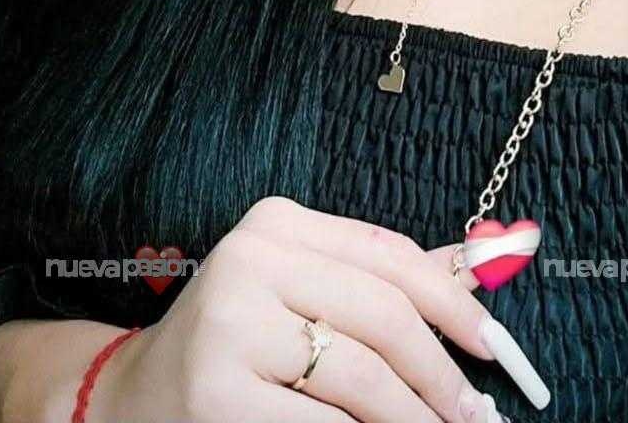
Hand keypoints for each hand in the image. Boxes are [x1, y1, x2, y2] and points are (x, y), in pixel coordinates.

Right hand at [92, 195, 504, 422]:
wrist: (135, 400)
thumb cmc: (238, 343)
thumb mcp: (300, 289)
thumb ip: (379, 280)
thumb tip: (482, 268)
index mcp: (276, 224)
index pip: (388, 254)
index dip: (453, 302)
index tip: (492, 345)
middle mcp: (250, 260)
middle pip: (384, 316)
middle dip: (441, 374)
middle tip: (475, 416)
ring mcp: (231, 327)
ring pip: (364, 378)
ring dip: (415, 418)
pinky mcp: (219, 395)